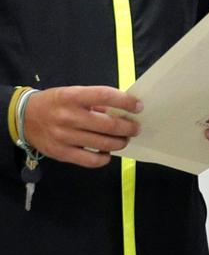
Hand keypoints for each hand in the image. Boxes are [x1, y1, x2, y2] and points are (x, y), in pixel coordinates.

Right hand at [22, 86, 142, 167]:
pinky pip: (89, 160)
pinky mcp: (61, 153)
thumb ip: (96, 102)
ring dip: (120, 142)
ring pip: (102, 143)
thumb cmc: (56, 103)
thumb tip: (123, 110)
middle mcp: (68, 116)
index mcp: (73, 97)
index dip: (125, 102)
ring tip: (125, 140)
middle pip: (108, 125)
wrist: (24, 117)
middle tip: (136, 128)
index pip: (105, 96)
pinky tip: (107, 153)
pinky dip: (104, 158)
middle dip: (128, 127)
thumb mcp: (74, 94)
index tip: (139, 107)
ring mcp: (64, 137)